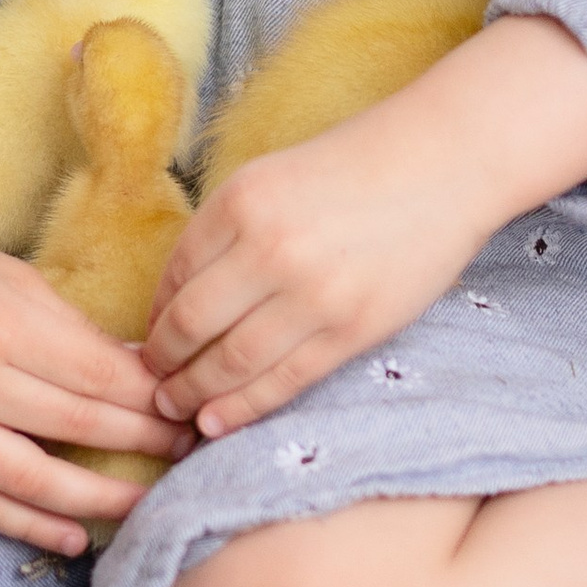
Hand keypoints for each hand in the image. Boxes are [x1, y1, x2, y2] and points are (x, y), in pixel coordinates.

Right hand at [0, 210, 190, 553]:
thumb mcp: (19, 285)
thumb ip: (80, 335)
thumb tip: (150, 379)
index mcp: (1, 326)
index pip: (97, 378)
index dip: (151, 402)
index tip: (189, 412)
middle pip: (76, 428)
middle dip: (141, 445)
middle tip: (187, 456)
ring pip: (34, 482)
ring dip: (98, 500)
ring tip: (146, 508)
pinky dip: (33, 526)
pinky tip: (75, 535)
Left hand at [142, 11, 586, 439]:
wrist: (438, 164)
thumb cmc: (350, 167)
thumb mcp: (269, 178)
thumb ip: (222, 231)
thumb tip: (175, 299)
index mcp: (240, 203)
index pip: (174, 275)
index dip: (154, 316)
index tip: (148, 339)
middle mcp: (269, 249)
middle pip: (191, 325)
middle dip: (163, 363)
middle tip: (151, 384)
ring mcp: (313, 295)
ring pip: (231, 363)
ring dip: (194, 393)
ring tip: (175, 408)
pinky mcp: (352, 330)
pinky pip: (284, 381)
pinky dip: (243, 408)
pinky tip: (216, 422)